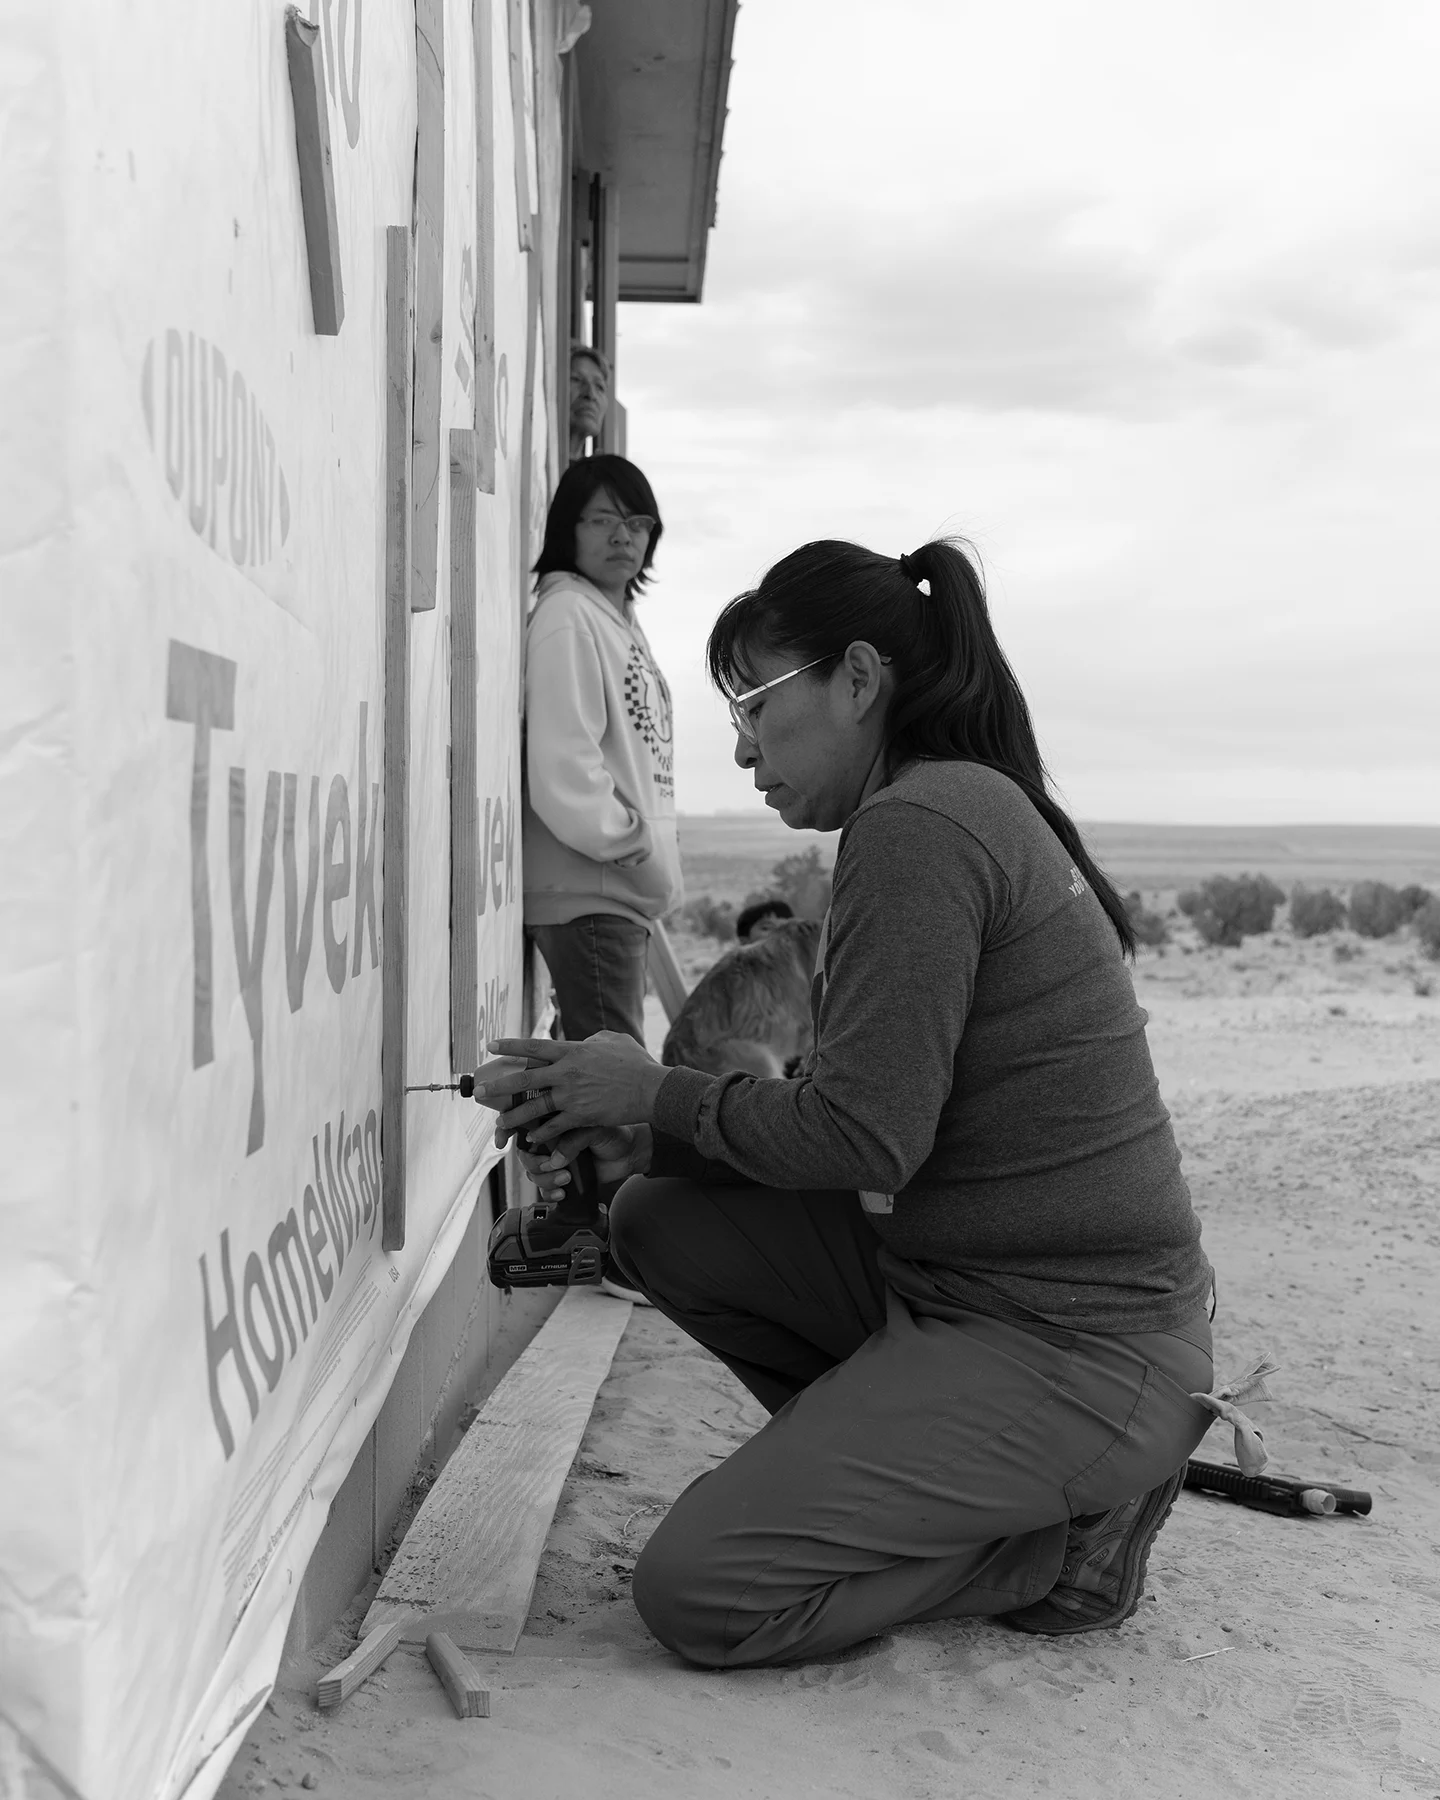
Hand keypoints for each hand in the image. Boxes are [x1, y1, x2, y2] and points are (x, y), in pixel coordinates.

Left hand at [473, 1033, 668, 1146]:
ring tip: (499, 1122)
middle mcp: (566, 1072)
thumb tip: (584, 1041)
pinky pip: (555, 1127)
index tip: (491, 1045)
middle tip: (481, 1092)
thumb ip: (594, 1040)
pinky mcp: (581, 1116)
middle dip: (500, 1086)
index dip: (510, 1046)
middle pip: (524, 1080)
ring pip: (534, 1108)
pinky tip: (532, 1138)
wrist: (650, 1088)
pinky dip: (542, 1134)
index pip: (534, 1047)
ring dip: (514, 1116)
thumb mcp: (614, 1040)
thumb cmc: (636, 1062)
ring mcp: (572, 1096)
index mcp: (572, 1051)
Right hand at [510, 1125, 652, 1199]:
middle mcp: (550, 1139)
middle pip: (523, 1152)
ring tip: (566, 1178)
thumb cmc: (615, 1132)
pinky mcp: (562, 1177)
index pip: (521, 1121)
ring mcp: (554, 1159)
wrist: (632, 1153)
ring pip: (532, 1172)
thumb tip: (555, 1159)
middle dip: (534, 1162)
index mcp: (553, 1119)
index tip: (502, 1141)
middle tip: (552, 1165)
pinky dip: (550, 1193)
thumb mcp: (594, 1128)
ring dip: (545, 1178)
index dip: (506, 1130)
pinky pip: (544, 1189)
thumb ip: (573, 1139)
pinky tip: (563, 1193)